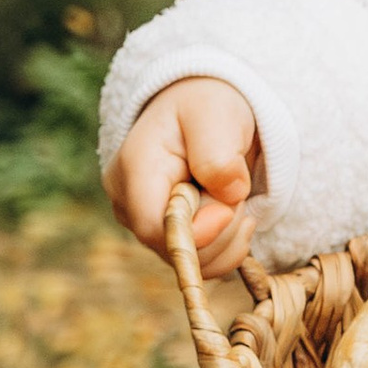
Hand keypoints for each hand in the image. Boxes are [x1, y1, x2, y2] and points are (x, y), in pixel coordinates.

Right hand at [107, 78, 261, 267]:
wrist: (204, 110)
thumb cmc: (208, 107)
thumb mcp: (217, 116)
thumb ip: (219, 159)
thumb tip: (226, 199)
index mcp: (135, 168)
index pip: (154, 228)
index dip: (199, 232)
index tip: (233, 207)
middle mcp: (128, 200)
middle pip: (173, 248)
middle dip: (221, 232)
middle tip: (240, 193)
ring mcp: (142, 220)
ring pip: (188, 259)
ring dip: (227, 239)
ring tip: (238, 198)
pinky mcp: (162, 233)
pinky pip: (196, 260)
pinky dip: (225, 247)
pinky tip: (236, 218)